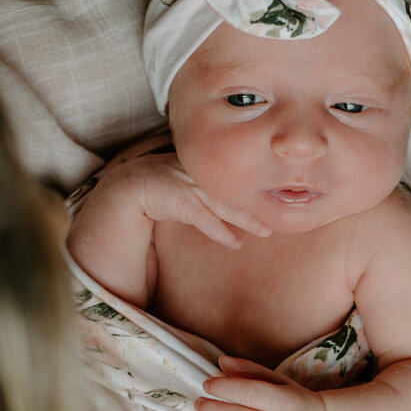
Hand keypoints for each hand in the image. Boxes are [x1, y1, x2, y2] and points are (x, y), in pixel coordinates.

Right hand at [80, 151, 272, 249]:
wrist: (130, 186)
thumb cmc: (161, 183)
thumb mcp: (188, 178)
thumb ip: (208, 185)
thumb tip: (227, 200)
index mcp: (206, 167)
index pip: (236, 179)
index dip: (255, 190)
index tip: (275, 199)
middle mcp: (201, 175)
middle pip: (237, 192)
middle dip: (259, 205)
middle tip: (281, 215)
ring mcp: (191, 187)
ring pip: (226, 207)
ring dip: (247, 221)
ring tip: (265, 232)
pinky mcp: (181, 202)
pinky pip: (206, 220)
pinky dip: (221, 233)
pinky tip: (234, 243)